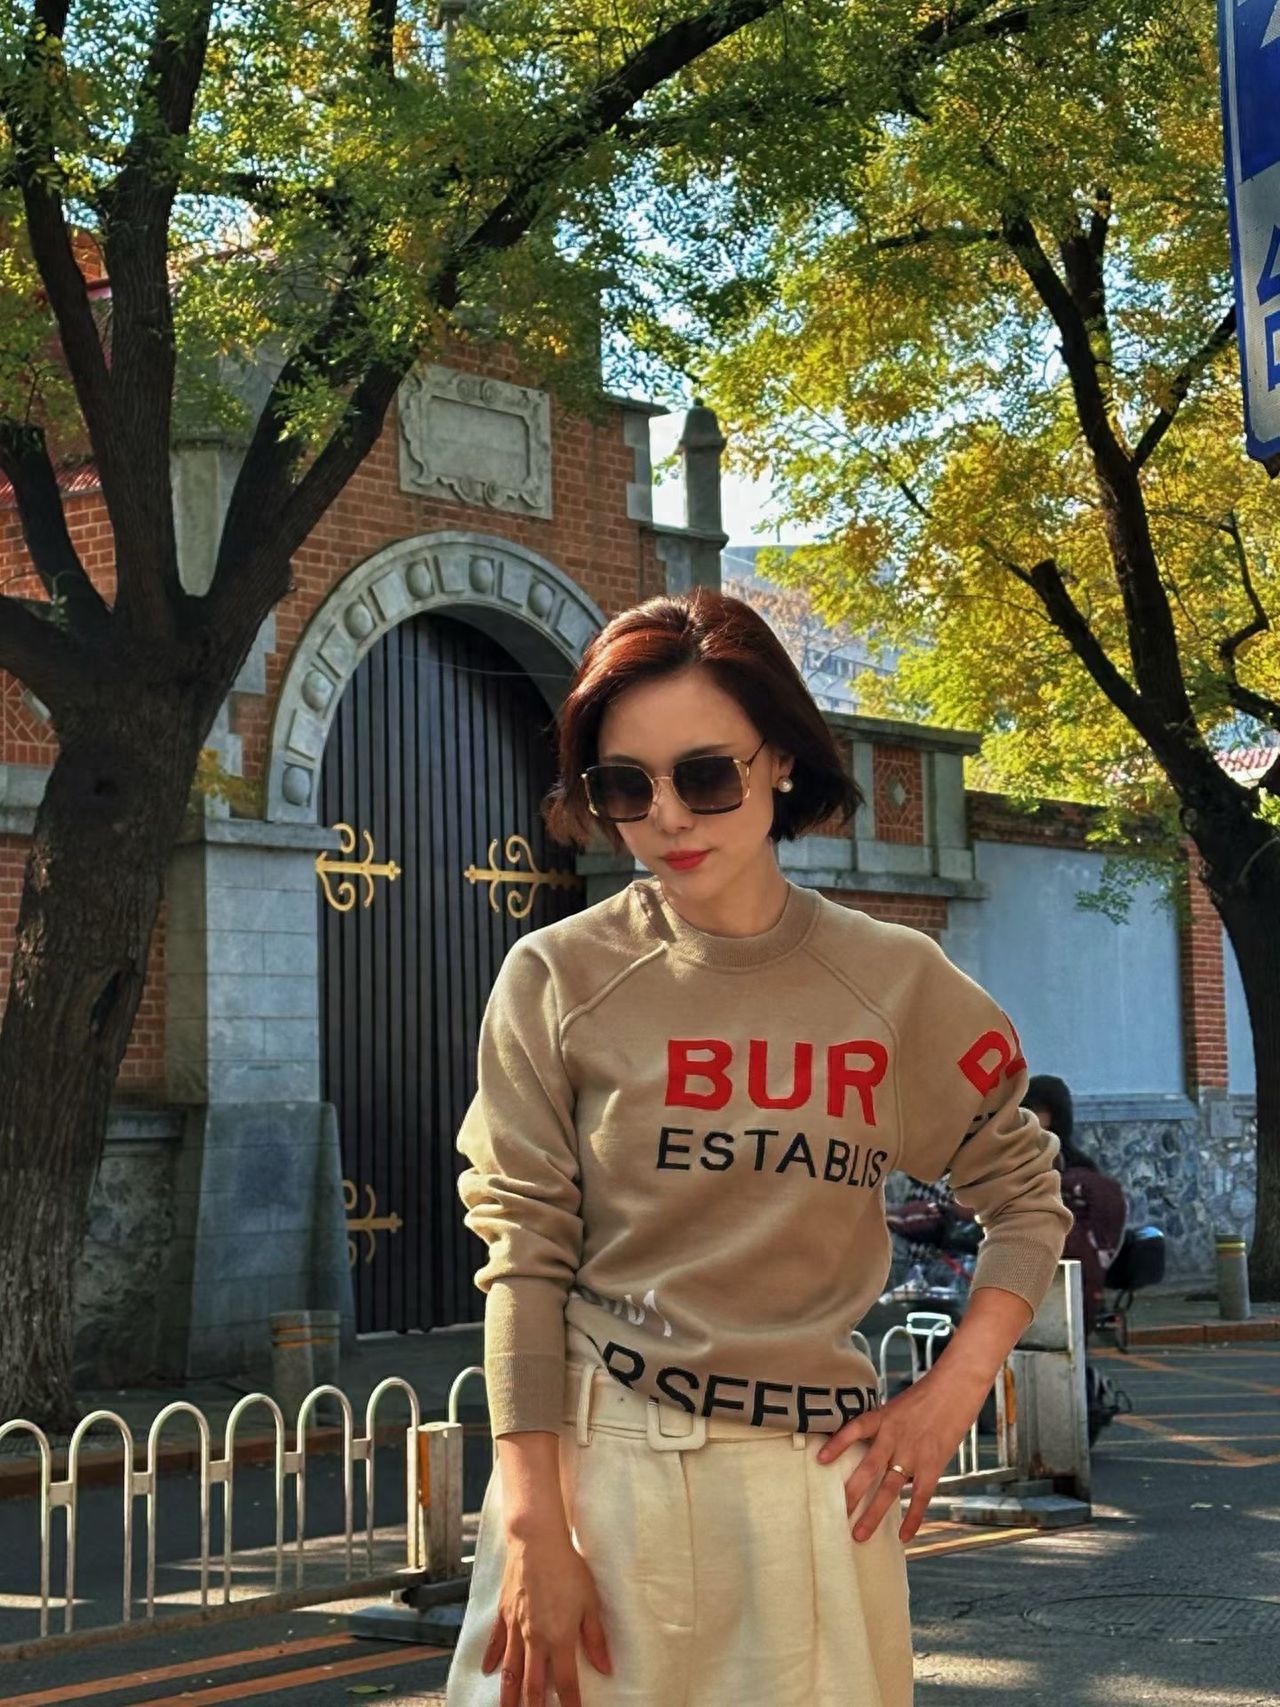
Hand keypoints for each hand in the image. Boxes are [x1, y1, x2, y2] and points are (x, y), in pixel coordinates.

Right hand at [481, 1529, 611, 1706]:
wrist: (536, 1541)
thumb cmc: (567, 1567)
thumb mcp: (590, 1602)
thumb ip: (595, 1638)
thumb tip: (605, 1667)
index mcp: (559, 1638)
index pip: (566, 1682)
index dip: (570, 1704)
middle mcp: (534, 1639)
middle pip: (532, 1684)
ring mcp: (515, 1627)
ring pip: (510, 1670)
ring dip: (509, 1694)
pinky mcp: (503, 1612)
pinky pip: (495, 1642)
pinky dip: (491, 1659)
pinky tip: (488, 1671)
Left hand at [816, 1362, 988, 1544]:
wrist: (958, 1386)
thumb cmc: (929, 1394)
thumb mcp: (900, 1405)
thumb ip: (888, 1428)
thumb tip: (881, 1454)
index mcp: (884, 1417)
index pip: (855, 1429)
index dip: (837, 1444)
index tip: (820, 1460)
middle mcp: (894, 1436)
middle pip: (868, 1468)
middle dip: (851, 1493)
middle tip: (835, 1514)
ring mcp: (913, 1453)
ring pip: (889, 1488)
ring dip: (873, 1514)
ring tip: (858, 1535)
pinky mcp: (933, 1464)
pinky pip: (920, 1496)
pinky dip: (912, 1518)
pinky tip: (904, 1537)